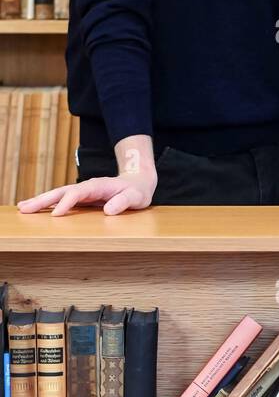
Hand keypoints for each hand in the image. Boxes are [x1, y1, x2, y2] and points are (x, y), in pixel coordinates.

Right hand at [17, 168, 157, 216]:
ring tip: (22, 208)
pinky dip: (48, 204)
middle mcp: (87, 187)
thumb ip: (124, 201)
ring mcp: (83, 191)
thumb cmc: (137, 191)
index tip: (55, 215)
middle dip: (43, 200)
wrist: (138, 182)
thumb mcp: (136, 197)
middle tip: (25, 209)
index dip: (67, 203)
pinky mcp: (81, 197)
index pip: (78, 193)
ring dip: (40, 201)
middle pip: (62, 192)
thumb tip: (109, 210)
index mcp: (98, 186)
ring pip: (58, 195)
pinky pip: (61, 200)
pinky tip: (35, 209)